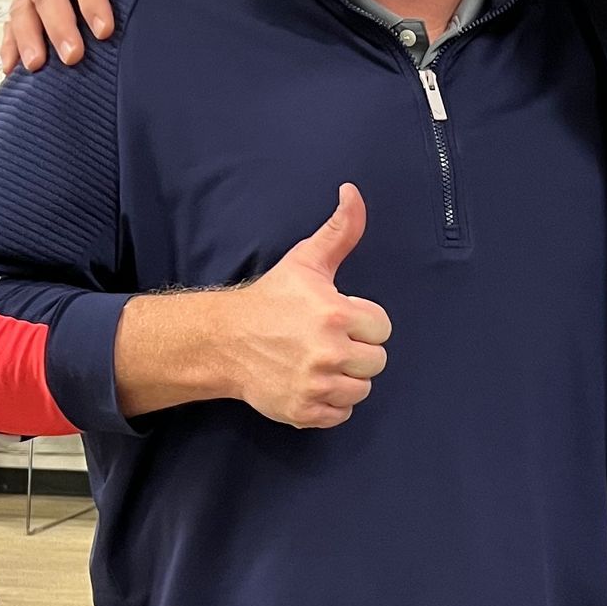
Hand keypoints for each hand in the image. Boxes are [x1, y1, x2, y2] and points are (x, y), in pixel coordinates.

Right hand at [239, 185, 390, 428]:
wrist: (224, 341)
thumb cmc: (271, 299)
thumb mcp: (306, 261)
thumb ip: (340, 230)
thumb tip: (353, 191)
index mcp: (335, 315)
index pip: (382, 328)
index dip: (363, 321)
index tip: (339, 317)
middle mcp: (328, 353)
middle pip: (376, 361)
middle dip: (357, 350)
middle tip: (328, 340)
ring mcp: (316, 386)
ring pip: (362, 389)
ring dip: (346, 378)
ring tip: (320, 361)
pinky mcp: (304, 412)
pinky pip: (342, 414)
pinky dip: (331, 402)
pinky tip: (312, 382)